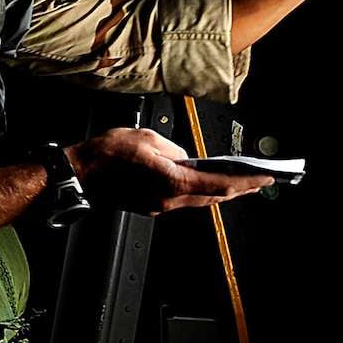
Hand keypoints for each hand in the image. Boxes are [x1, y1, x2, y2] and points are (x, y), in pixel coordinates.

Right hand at [67, 128, 270, 215]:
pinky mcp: (149, 205)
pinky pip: (182, 200)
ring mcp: (158, 205)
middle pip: (214, 197)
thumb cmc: (105, 156)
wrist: (78, 174)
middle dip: (240, 189)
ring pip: (199, 200)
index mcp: (173, 182)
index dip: (247, 181)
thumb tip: (183, 156)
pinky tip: (203, 184)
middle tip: (259, 182)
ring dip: (220, 192)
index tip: (265, 177)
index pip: (221, 184)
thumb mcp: (146, 138)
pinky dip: (199, 192)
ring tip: (237, 183)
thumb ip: (172, 148)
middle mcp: (168, 199)